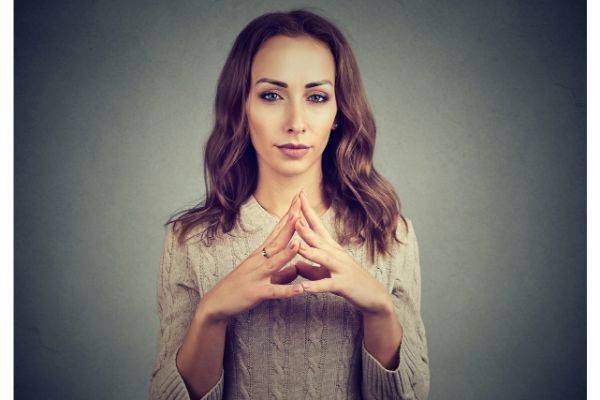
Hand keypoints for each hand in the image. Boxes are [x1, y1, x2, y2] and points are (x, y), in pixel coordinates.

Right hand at [201, 193, 305, 322]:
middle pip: (277, 240)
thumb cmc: (239, 287)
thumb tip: (296, 269)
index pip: (277, 230)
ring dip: (287, 253)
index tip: (298, 200)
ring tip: (299, 242)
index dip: (288, 216)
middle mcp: (258, 260)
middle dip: (290, 224)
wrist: (216, 303)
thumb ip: (281, 273)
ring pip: (274, 262)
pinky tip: (300, 289)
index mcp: (260, 254)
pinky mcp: (256, 293)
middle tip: (300, 207)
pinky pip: (274, 292)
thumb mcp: (262, 277)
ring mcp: (257, 276)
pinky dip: (287, 290)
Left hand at [293, 189, 392, 315]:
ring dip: (308, 249)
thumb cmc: (348, 282)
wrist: (373, 296)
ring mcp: (340, 268)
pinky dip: (315, 286)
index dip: (307, 210)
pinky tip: (303, 287)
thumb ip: (311, 269)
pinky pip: (327, 285)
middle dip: (304, 222)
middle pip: (318, 235)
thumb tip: (295, 264)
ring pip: (322, 257)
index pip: (317, 225)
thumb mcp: (326, 274)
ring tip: (295, 243)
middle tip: (293, 207)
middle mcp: (335, 254)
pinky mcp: (342, 285)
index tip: (298, 193)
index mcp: (331, 248)